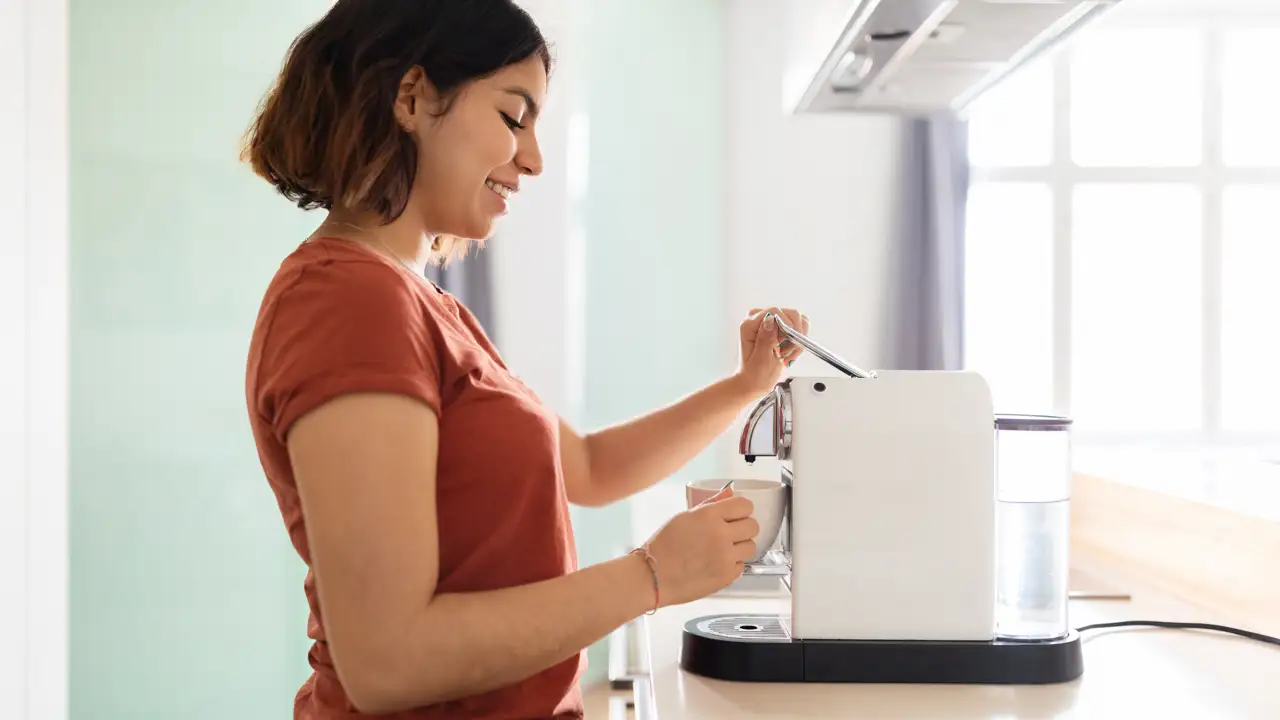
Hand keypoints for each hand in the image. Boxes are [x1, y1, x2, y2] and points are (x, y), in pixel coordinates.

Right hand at [642, 487, 759, 606]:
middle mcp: (720, 534)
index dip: (742, 510)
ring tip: (724, 550)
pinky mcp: (726, 576)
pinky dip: (732, 565)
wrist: (654, 576)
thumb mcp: (683, 518)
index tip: (737, 515)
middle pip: (752, 526)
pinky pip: (741, 566)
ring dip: (740, 547)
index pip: (744, 505)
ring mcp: (725, 557)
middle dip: (744, 528)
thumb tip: (729, 494)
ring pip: (751, 547)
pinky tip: (717, 564)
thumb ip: (709, 506)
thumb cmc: (663, 546)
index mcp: (708, 515)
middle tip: (732, 533)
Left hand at [734, 307, 808, 397]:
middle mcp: (760, 319)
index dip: (786, 328)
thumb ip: (766, 338)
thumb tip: (770, 319)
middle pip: (790, 314)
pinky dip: (799, 341)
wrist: (755, 382)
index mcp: (750, 324)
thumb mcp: (761, 360)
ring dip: (797, 340)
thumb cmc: (755, 374)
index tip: (784, 345)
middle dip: (793, 336)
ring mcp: (771, 322)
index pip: (775, 312)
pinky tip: (789, 352)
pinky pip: (800, 327)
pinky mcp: (781, 327)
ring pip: (797, 321)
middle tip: (784, 353)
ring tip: (786, 354)